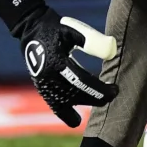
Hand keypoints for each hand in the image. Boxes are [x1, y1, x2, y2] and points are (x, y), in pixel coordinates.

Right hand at [0, 0, 117, 126]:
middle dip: (97, 98)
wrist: (31, 27)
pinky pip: (55, 106)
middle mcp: (48, 77)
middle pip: (77, 95)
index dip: (101, 90)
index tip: (115, 90)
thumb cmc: (56, 27)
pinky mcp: (42, 87)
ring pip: (67, 103)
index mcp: (57, 62)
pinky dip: (66, 113)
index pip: (83, 82)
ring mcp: (43, 84)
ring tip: (100, 99)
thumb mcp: (74, 30)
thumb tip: (111, 53)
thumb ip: (92, 41)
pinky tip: (76, 119)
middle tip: (112, 94)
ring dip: (85, 103)